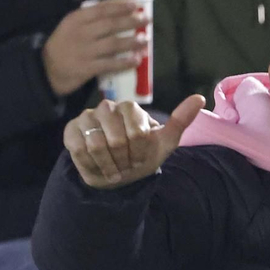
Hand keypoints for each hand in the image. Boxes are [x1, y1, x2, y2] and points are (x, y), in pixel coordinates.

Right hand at [42, 0, 149, 96]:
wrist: (46, 70)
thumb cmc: (64, 45)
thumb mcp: (71, 27)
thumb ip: (91, 20)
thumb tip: (120, 14)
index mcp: (76, 19)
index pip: (101, 8)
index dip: (120, 5)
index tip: (136, 4)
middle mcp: (80, 32)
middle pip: (111, 24)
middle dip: (131, 21)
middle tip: (147, 20)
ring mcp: (84, 51)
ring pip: (113, 44)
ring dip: (132, 41)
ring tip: (146, 40)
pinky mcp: (87, 68)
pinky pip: (110, 64)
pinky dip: (125, 62)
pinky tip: (137, 60)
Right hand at [63, 95, 203, 188]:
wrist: (118, 172)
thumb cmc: (143, 155)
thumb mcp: (165, 142)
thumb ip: (180, 120)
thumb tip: (199, 97)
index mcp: (130, 108)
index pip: (137, 133)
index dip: (140, 152)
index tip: (142, 157)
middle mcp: (107, 107)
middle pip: (117, 140)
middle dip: (125, 161)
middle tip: (127, 165)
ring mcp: (86, 118)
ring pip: (96, 146)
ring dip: (109, 165)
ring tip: (115, 168)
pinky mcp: (70, 131)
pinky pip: (79, 150)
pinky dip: (92, 166)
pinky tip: (99, 167)